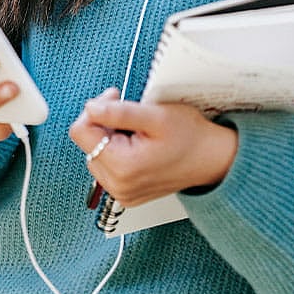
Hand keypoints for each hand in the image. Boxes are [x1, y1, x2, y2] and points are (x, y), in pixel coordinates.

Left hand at [69, 89, 237, 207]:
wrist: (212, 159)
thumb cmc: (191, 137)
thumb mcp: (156, 115)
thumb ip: (119, 112)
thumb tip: (91, 107)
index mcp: (122, 166)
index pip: (80, 131)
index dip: (96, 108)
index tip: (115, 98)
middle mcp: (118, 186)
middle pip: (87, 144)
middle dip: (104, 124)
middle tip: (133, 116)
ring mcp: (122, 194)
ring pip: (95, 155)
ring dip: (110, 139)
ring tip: (138, 134)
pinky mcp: (126, 195)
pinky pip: (107, 168)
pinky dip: (117, 153)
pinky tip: (138, 148)